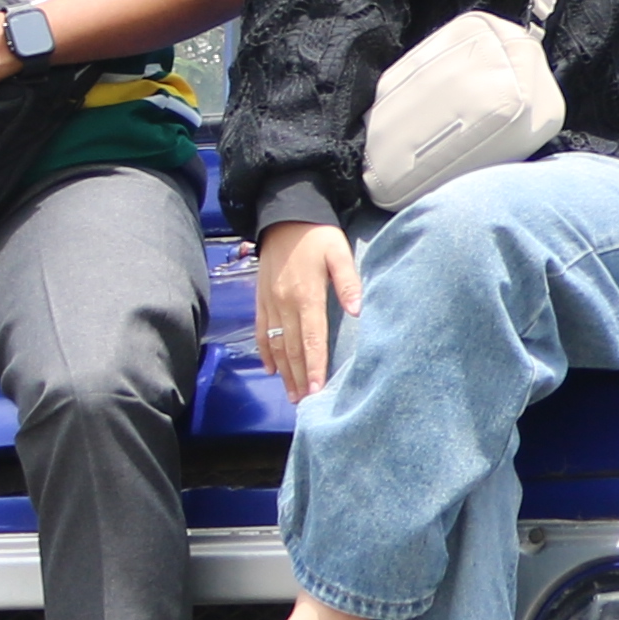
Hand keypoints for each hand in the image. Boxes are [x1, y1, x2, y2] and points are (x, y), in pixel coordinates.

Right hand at [255, 221, 364, 402]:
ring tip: (291, 394)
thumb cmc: (317, 235)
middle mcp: (285, 303)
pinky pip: (261, 331)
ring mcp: (270, 303)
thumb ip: (348, 282)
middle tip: (305, 403)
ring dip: (284, 371)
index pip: (312, 339)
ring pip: (276, 345)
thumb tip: (357, 311)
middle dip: (299, 377)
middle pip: (293, 348)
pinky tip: (271, 369)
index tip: (317, 390)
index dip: (315, 366)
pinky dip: (265, 352)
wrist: (283, 216)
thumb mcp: (339, 252)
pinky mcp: (261, 299)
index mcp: (306, 295)